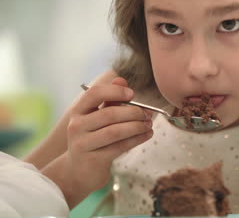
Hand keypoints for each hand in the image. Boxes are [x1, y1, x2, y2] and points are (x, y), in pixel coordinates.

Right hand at [59, 77, 152, 205]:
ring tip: (149, 124)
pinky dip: (137, 139)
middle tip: (148, 113)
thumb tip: (122, 80)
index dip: (115, 91)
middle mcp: (76, 126)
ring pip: (115, 131)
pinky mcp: (93, 160)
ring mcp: (83, 144)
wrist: (78, 172)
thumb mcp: (97, 118)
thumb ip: (109, 100)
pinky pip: (120, 146)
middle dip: (133, 112)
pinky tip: (147, 134)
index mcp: (78, 112)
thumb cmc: (92, 140)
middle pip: (109, 114)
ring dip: (137, 126)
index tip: (132, 94)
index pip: (94, 94)